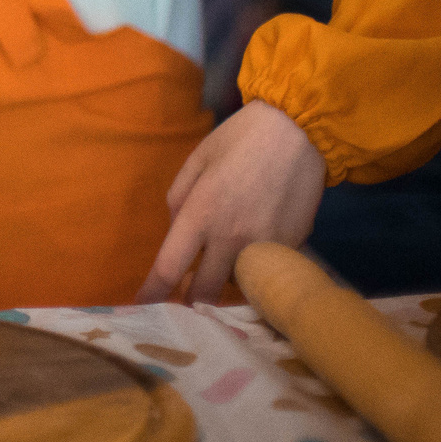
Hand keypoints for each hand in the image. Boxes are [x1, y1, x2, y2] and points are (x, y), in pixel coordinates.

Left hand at [136, 99, 327, 303]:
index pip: (170, 267)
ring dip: (225, 285)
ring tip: (219, 275)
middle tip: (182, 305)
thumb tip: (178, 230)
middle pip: (205, 291)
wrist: (299, 133)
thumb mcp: (197, 161)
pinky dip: (254, 272)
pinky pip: (266, 273)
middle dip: (190, 303)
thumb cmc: (240, 140)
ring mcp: (265, 247)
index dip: (153, 292)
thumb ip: (179, 200)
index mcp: (200, 213)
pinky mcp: (292, 248)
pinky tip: (252, 259)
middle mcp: (231, 238)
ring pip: (238, 286)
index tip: (142, 308)